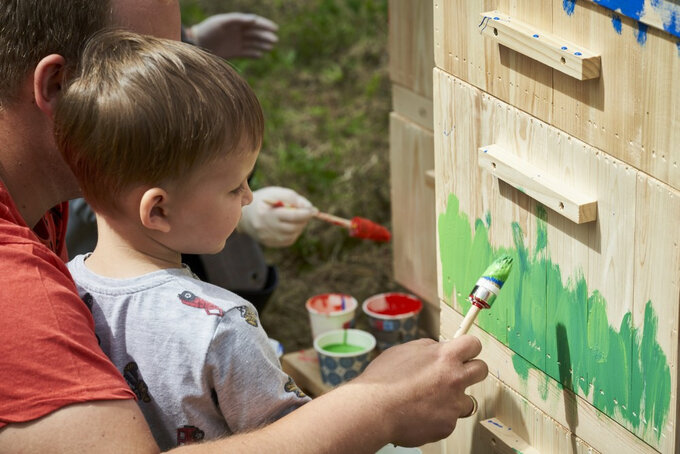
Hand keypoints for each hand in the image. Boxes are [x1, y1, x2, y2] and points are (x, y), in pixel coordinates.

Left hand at [189, 13, 278, 58]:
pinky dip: (254, 54)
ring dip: (262, 44)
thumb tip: (254, 19)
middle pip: (255, 33)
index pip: (254, 22)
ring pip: (253, 43)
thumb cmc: (208, 30)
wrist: (196, 44)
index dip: (265, 25)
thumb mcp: (222, 22)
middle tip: (275, 40)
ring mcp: (236, 42)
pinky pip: (247, 53)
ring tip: (271, 47)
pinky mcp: (234, 52)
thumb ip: (238, 20)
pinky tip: (261, 55)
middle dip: (265, 36)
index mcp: (236, 22)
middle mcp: (237, 32)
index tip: (275, 28)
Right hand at [238, 186, 315, 247]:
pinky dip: (293, 232)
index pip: (291, 216)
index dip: (305, 213)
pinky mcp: (269, 243)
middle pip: (293, 227)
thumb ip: (293, 198)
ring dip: (299, 226)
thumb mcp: (276, 193)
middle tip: (305, 213)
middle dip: (303, 220)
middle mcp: (265, 228)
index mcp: (266, 213)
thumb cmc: (264, 200)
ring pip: (292, 235)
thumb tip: (310, 208)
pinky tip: (289, 225)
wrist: (244, 215)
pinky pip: (288, 240)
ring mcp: (266, 238)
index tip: (313, 210)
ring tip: (295, 218)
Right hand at [353, 336, 487, 446]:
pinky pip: (449, 420)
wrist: (374, 409)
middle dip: (472, 371)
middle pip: (482, 370)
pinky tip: (420, 414)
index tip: (465, 352)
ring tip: (431, 400)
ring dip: (454, 400)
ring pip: (467, 400)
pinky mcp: (447, 425)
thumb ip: (428, 349)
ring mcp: (453, 404)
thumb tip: (438, 349)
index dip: (469, 348)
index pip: (473, 344)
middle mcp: (454, 379)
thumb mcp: (405, 350)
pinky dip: (437, 418)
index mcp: (444, 357)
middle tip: (458, 375)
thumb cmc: (383, 380)